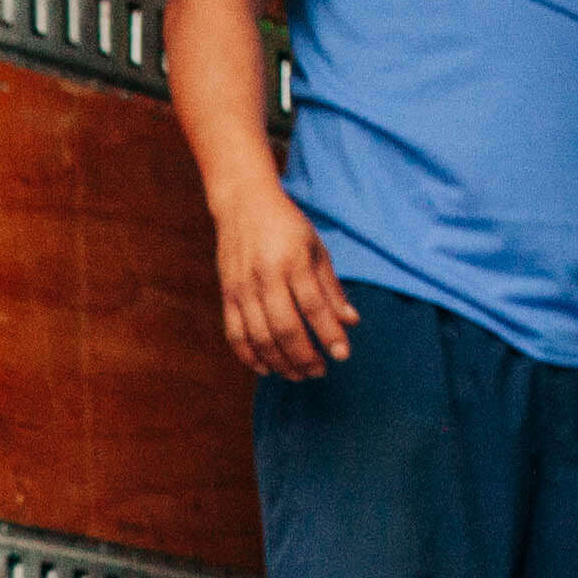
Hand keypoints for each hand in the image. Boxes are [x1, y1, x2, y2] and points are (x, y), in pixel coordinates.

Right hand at [219, 188, 360, 380]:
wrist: (242, 203)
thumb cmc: (286, 226)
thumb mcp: (316, 249)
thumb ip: (331, 288)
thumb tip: (350, 322)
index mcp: (293, 260)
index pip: (314, 306)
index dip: (329, 334)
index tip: (342, 355)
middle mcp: (266, 276)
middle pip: (285, 328)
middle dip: (305, 356)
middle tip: (320, 371)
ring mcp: (242, 287)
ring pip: (260, 337)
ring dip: (281, 362)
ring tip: (298, 374)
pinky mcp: (227, 294)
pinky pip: (236, 334)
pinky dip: (250, 356)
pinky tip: (267, 368)